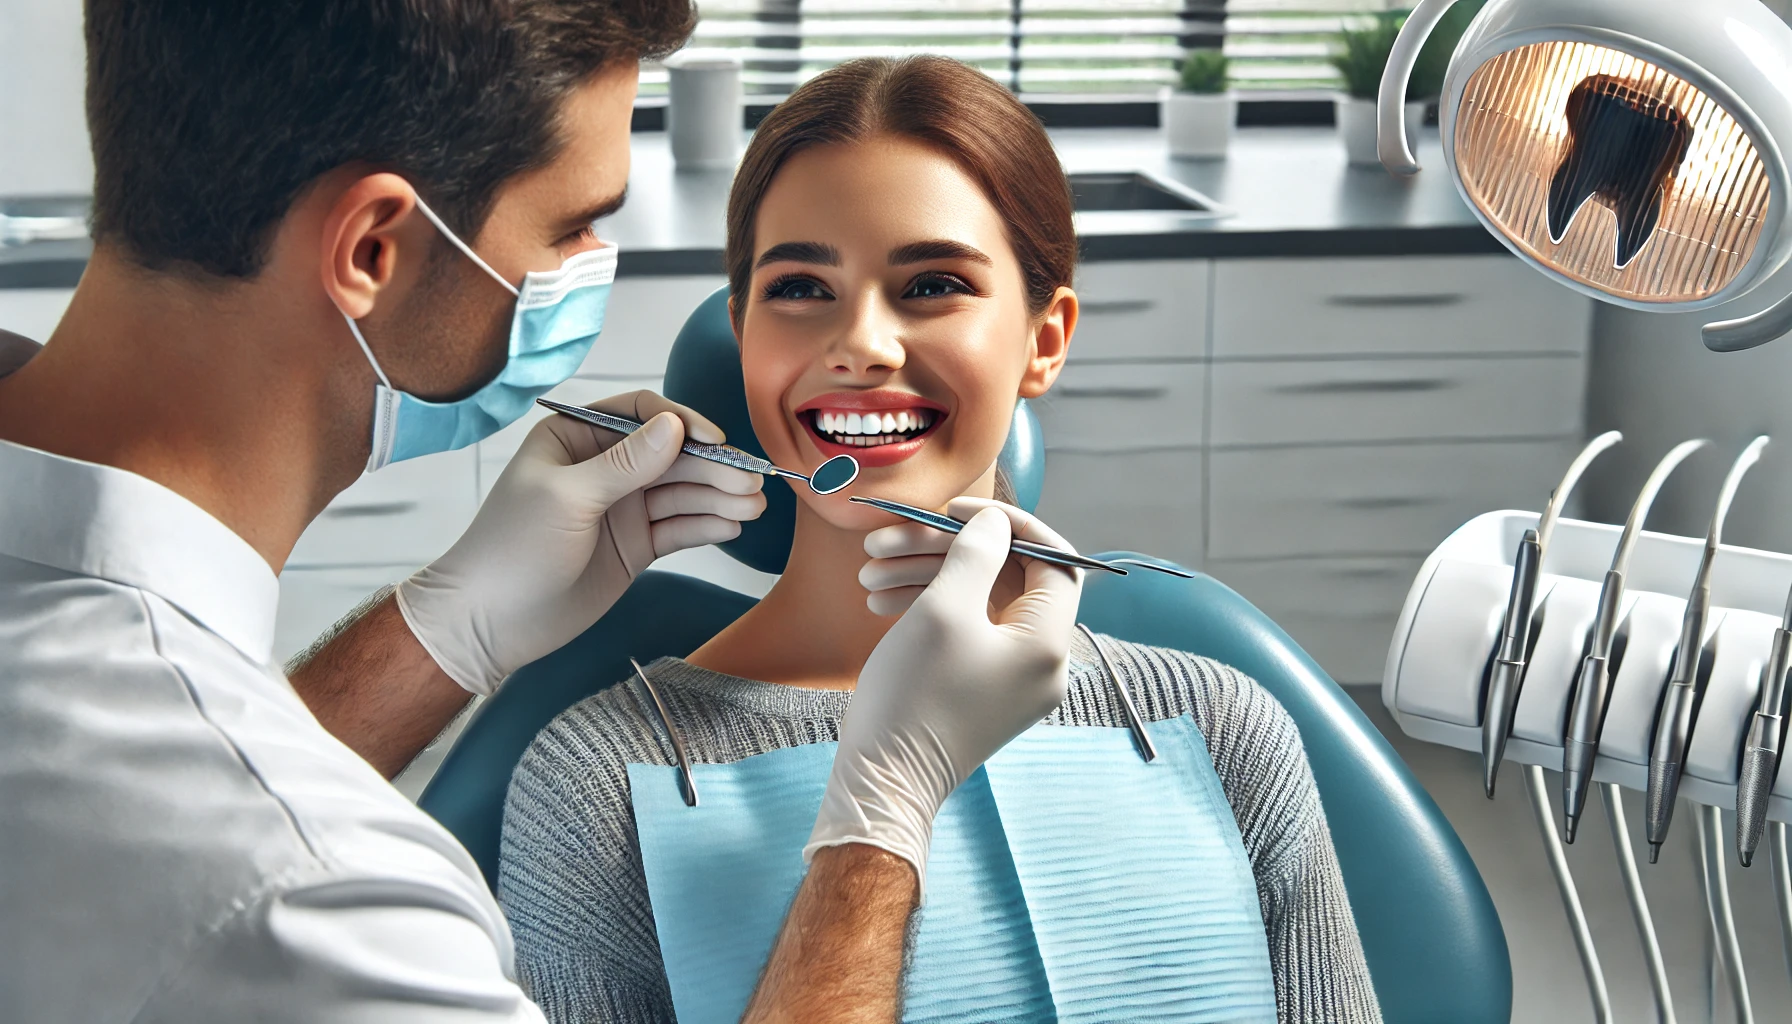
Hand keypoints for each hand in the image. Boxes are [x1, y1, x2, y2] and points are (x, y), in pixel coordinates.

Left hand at [396, 391, 765, 694]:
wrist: (489, 623)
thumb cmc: (512, 550)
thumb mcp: (568, 497)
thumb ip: (626, 463)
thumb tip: (675, 426)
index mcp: (576, 438)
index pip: (641, 413)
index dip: (683, 423)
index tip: (716, 440)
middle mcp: (603, 467)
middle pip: (671, 455)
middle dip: (712, 467)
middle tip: (750, 482)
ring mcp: (621, 508)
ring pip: (681, 493)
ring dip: (718, 497)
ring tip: (753, 507)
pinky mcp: (634, 547)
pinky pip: (678, 529)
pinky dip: (706, 526)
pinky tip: (731, 527)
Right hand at [805, 498, 1083, 881]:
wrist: (884, 783)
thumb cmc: (914, 696)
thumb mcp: (944, 609)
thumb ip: (976, 554)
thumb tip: (997, 523)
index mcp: (1048, 643)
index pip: (1053, 560)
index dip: (1009, 525)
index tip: (957, 509)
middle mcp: (1043, 664)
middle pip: (1008, 579)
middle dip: (948, 552)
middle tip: (891, 539)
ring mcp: (1014, 681)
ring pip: (980, 604)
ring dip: (928, 578)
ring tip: (869, 576)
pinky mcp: (985, 692)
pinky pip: (970, 634)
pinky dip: (932, 611)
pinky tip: (882, 604)